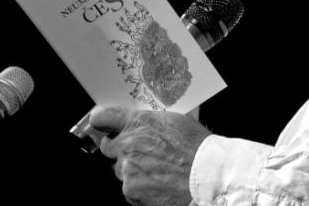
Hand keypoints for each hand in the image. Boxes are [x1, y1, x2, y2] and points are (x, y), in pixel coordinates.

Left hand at [90, 105, 210, 205]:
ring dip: (133, 169)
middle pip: (108, 146)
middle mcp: (127, 145)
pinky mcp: (131, 192)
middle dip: (120, 148)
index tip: (103, 124)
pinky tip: (158, 183)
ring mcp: (127, 171)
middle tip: (140, 151)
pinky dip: (140, 187)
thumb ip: (151, 122)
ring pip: (120, 169)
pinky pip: (129, 188)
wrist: (206, 175)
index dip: (102, 121)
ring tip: (157, 170)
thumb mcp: (175, 121)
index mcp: (138, 123)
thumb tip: (142, 124)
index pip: (102, 117)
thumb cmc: (196, 146)